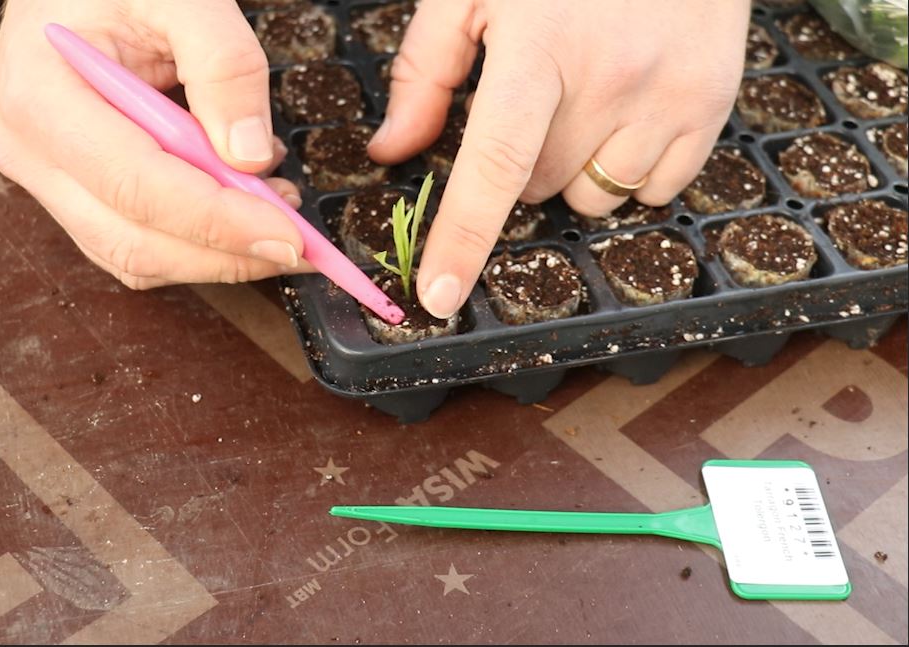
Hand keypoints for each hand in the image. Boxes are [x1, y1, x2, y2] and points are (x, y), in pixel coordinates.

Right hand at [0, 0, 306, 289]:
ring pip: (137, 258)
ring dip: (217, 255)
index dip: (218, 222)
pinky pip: (137, 245)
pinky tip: (241, 206)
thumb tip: (251, 156)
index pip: (137, 186)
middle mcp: (33, 155)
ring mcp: (47, 182)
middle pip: (135, 242)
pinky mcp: (73, 196)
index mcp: (44, 99)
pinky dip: (197, 245)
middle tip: (301, 241)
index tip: (290, 237)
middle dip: (226, 253)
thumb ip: (222, 63)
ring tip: (277, 209)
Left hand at [368, 0, 750, 317]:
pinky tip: (627, 111)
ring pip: (593, 197)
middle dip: (519, 164)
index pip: (494, 166)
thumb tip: (392, 151)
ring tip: (584, 99)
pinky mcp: (710, 105)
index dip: (463, 239)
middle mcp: (610, 80)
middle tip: (532, 100)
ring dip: (573, 171)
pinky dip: (630, 171)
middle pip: (537, 188)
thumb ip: (426, 71)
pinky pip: (655, 190)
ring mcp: (667, 97)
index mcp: (539, 48)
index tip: (439, 297)